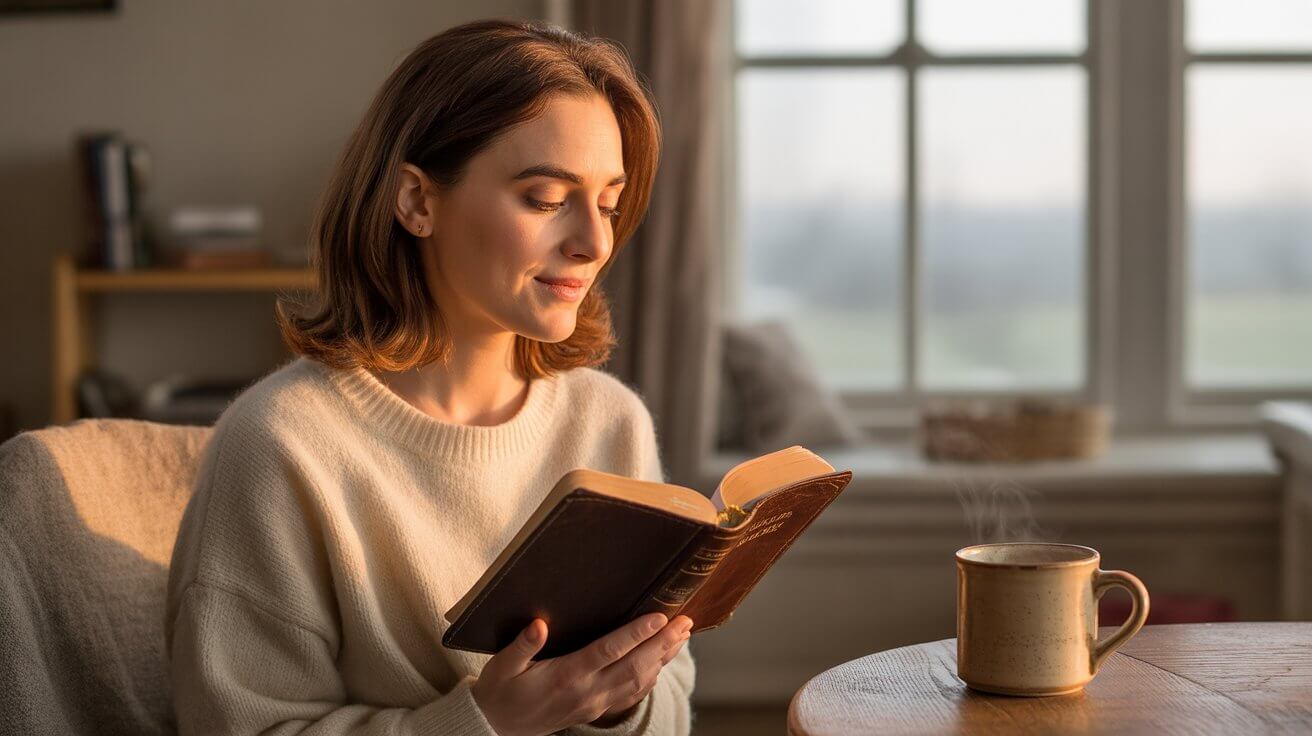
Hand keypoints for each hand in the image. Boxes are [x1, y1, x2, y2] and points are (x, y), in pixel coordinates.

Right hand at [470, 612, 692, 735]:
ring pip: (639, 682)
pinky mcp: (596, 710)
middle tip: (685, 621)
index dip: (636, 634)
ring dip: (663, 658)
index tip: (660, 617)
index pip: (609, 652)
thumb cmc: (500, 691)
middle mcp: (587, 692)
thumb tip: (539, 624)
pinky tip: (661, 661)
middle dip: (663, 643)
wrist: (497, 726)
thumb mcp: (502, 666)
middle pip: (635, 666)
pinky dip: (652, 676)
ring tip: (682, 636)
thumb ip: (522, 646)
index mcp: (566, 676)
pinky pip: (632, 694)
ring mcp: (595, 704)